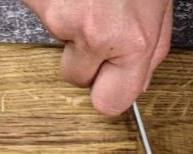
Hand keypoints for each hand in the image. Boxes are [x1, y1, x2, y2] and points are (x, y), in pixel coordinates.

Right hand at [25, 0, 171, 115]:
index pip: (109, 103)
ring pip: (57, 39)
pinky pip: (40, 12)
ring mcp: (59, 17)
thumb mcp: (158, 3)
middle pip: (75, 76)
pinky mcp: (34, 0)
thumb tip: (139, 82)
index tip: (106, 83)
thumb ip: (152, 48)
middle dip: (81, 54)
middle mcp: (96, 33)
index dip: (106, 91)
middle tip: (96, 21)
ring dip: (68, 19)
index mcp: (134, 39)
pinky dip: (50, 1)